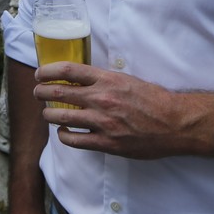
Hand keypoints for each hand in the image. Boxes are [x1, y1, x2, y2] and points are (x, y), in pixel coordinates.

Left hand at [33, 63, 186, 159]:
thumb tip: (81, 80)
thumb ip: (104, 80)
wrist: (175, 123)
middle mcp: (101, 99)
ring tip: (47, 113)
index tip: (40, 74)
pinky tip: (63, 131)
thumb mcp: (128, 80)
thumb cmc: (154, 100)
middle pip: (58, 93)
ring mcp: (102, 122)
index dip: (47, 71)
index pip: (67, 70)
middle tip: (38, 93)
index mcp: (107, 80)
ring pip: (60, 116)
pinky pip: (74, 139)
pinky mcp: (106, 143)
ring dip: (48, 114)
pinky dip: (63, 134)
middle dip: (42, 92)